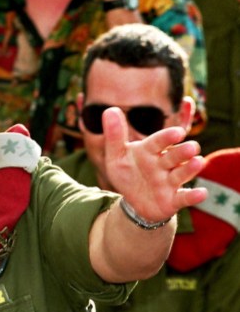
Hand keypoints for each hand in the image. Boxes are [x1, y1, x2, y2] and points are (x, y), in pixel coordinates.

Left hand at [102, 107, 206, 221]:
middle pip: (175, 156)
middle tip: (192, 147)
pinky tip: (201, 193)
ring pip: (182, 173)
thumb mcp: (116, 156)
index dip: (167, 137)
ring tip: (198, 162)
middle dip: (183, 152)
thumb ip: (114, 135)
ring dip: (190, 169)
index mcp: (149, 151)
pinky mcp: (174, 199)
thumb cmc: (128, 174)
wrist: (134, 201)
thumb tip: (109, 109)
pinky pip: (185, 197)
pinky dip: (193, 196)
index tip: (177, 133)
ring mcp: (170, 181)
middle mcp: (163, 164)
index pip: (159, 141)